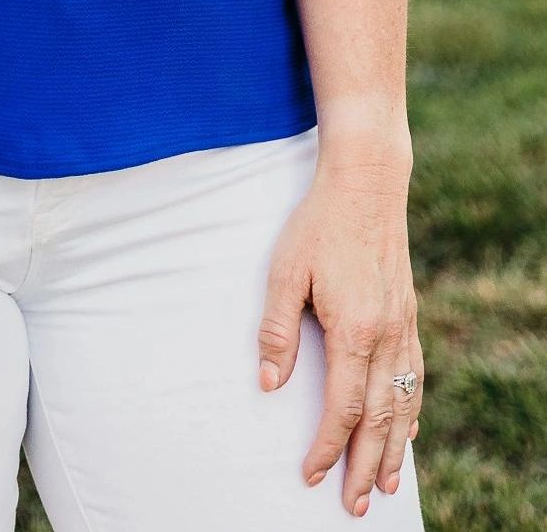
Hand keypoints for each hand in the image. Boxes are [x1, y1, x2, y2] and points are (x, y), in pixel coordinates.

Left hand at [256, 154, 423, 516]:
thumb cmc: (319, 225)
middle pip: (380, 419)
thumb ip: (277, 330)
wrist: (367, 184)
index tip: (312, 474)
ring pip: (404, 404)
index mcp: (354, 330)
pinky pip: (415, 378)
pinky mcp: (409, 315)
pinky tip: (406, 431)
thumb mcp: (285, 271)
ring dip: (394, 449)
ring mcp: (403, 327)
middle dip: (364, 465)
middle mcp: (386, 336)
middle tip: (353, 504)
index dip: (327, 446)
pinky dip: (412, 412)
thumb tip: (269, 385)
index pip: (343, 407)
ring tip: (384, 485)